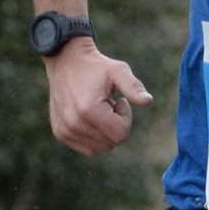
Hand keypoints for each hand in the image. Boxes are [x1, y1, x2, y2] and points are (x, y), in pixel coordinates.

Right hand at [44, 40, 151, 156]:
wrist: (66, 61)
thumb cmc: (96, 66)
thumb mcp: (118, 70)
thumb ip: (133, 86)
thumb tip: (148, 101)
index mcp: (89, 111)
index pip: (120, 135)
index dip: (125, 118)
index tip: (119, 100)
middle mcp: (73, 124)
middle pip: (111, 143)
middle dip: (115, 124)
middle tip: (107, 103)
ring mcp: (65, 131)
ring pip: (100, 148)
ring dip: (104, 131)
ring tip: (97, 108)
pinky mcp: (60, 134)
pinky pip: (87, 148)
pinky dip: (93, 136)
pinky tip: (89, 116)